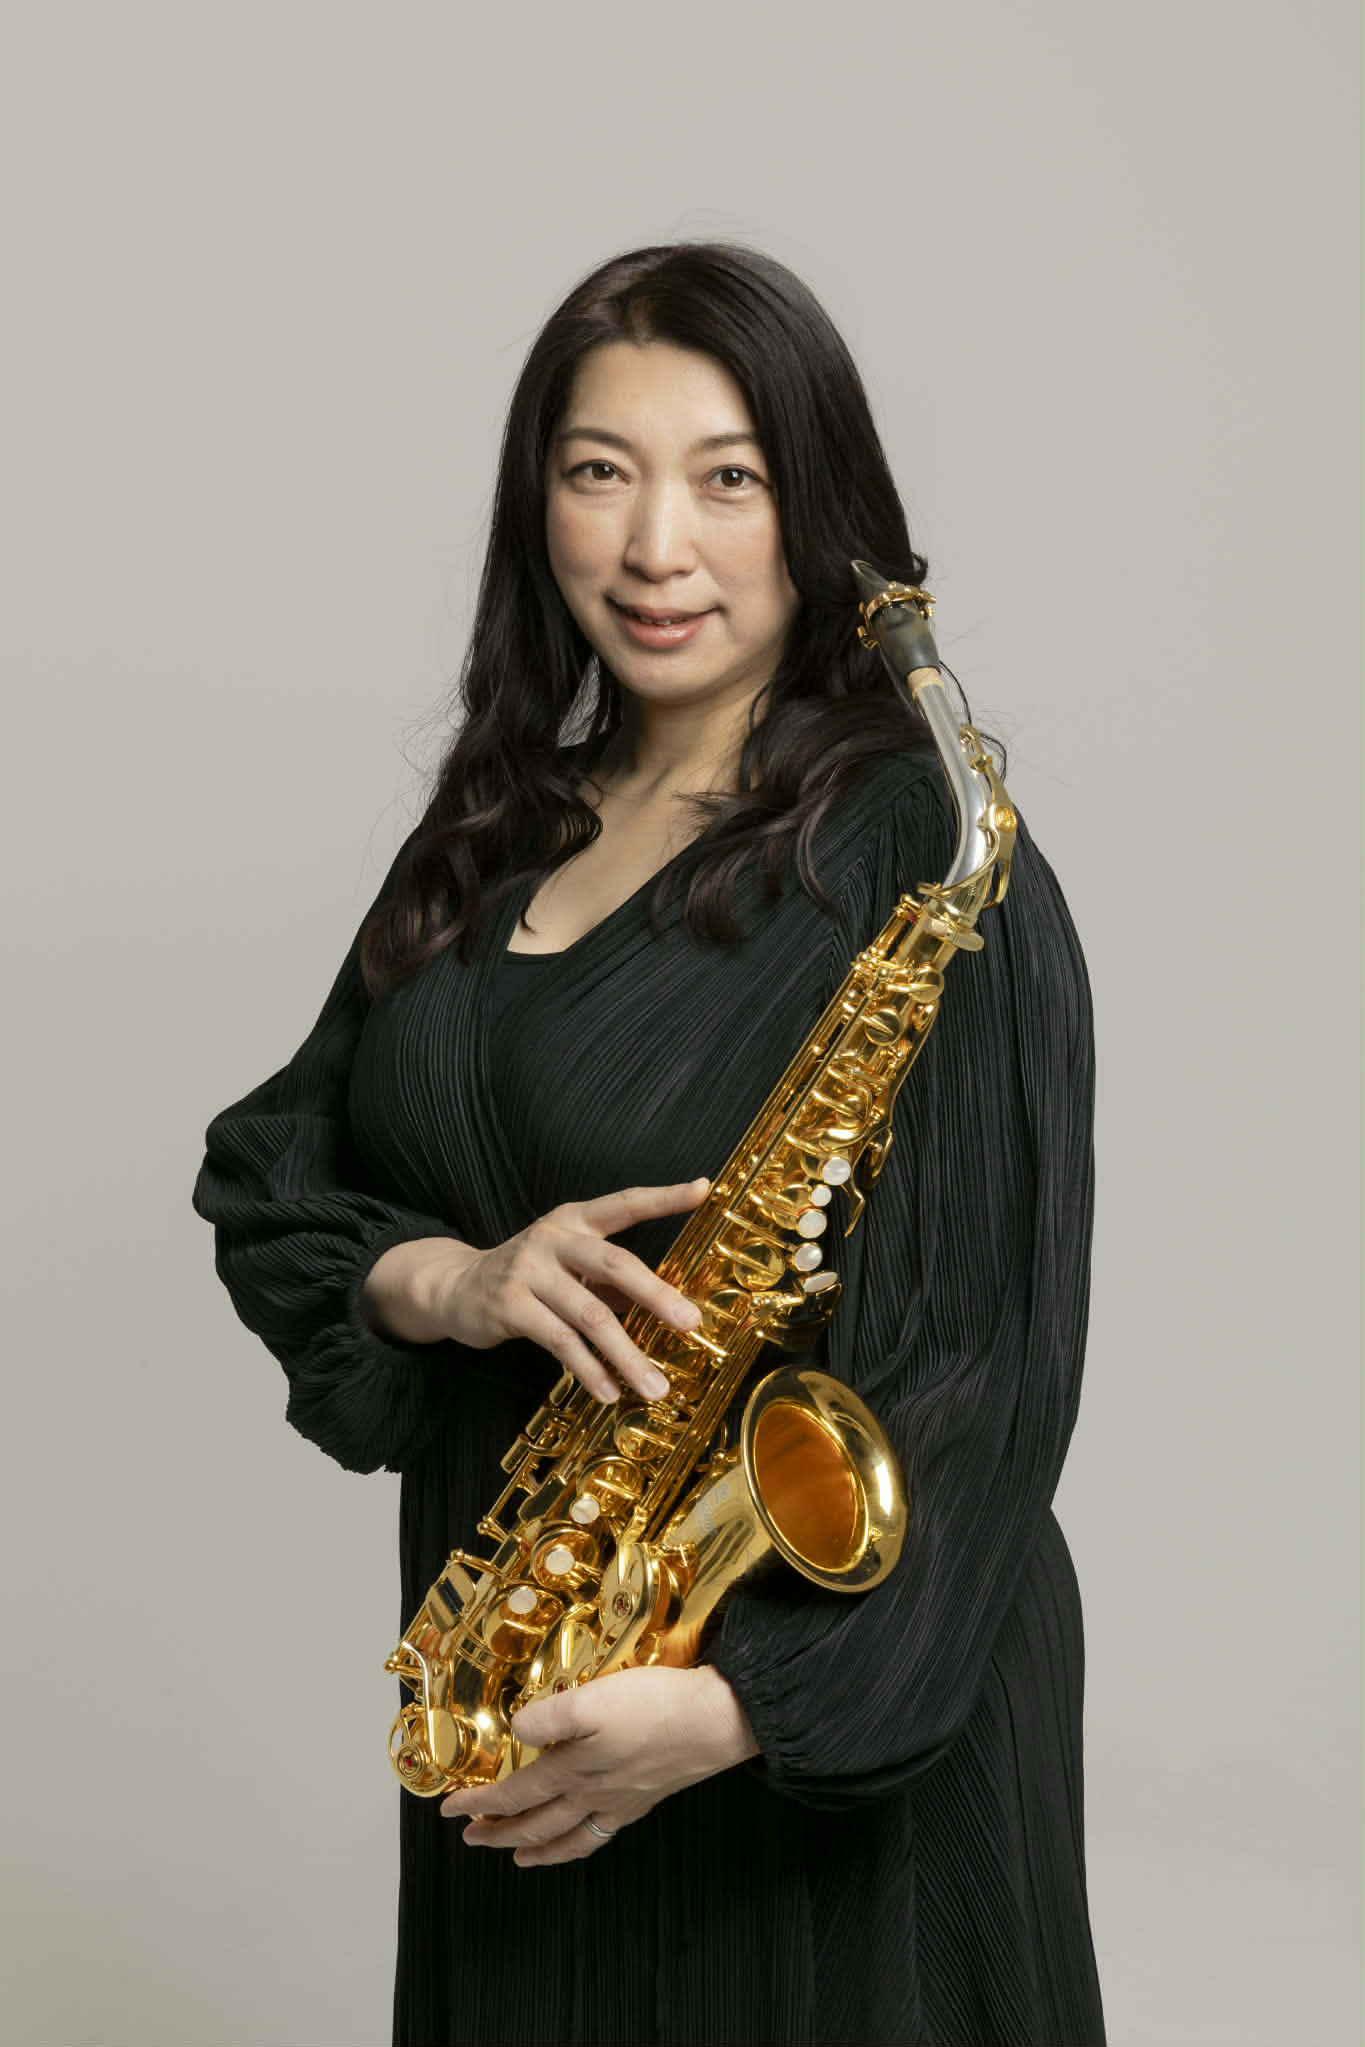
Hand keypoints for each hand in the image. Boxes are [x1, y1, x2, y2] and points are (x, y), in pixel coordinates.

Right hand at [430, 1181, 708, 1403]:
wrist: (454, 1287)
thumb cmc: (528, 1276)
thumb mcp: (569, 1265)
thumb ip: (610, 1279)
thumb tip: (664, 1305)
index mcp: (575, 1220)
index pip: (626, 1203)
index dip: (664, 1197)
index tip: (702, 1190)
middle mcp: (554, 1238)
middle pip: (615, 1263)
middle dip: (657, 1295)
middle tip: (691, 1323)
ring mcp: (529, 1271)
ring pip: (590, 1315)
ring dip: (627, 1354)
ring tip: (655, 1385)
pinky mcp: (510, 1306)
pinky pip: (559, 1342)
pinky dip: (589, 1370)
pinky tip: (608, 1392)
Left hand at [438, 1665, 759, 1867]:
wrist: (714, 1721)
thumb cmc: (655, 1709)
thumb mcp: (590, 1700)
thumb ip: (547, 1718)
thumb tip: (516, 1733)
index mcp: (572, 1771)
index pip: (513, 1794)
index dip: (477, 1803)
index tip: (449, 1809)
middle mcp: (592, 1794)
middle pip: (534, 1824)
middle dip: (497, 1834)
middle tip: (471, 1839)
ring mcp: (620, 1801)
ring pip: (567, 1838)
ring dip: (537, 1850)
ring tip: (518, 1858)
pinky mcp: (645, 1797)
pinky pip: (600, 1833)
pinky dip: (580, 1843)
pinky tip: (584, 1834)